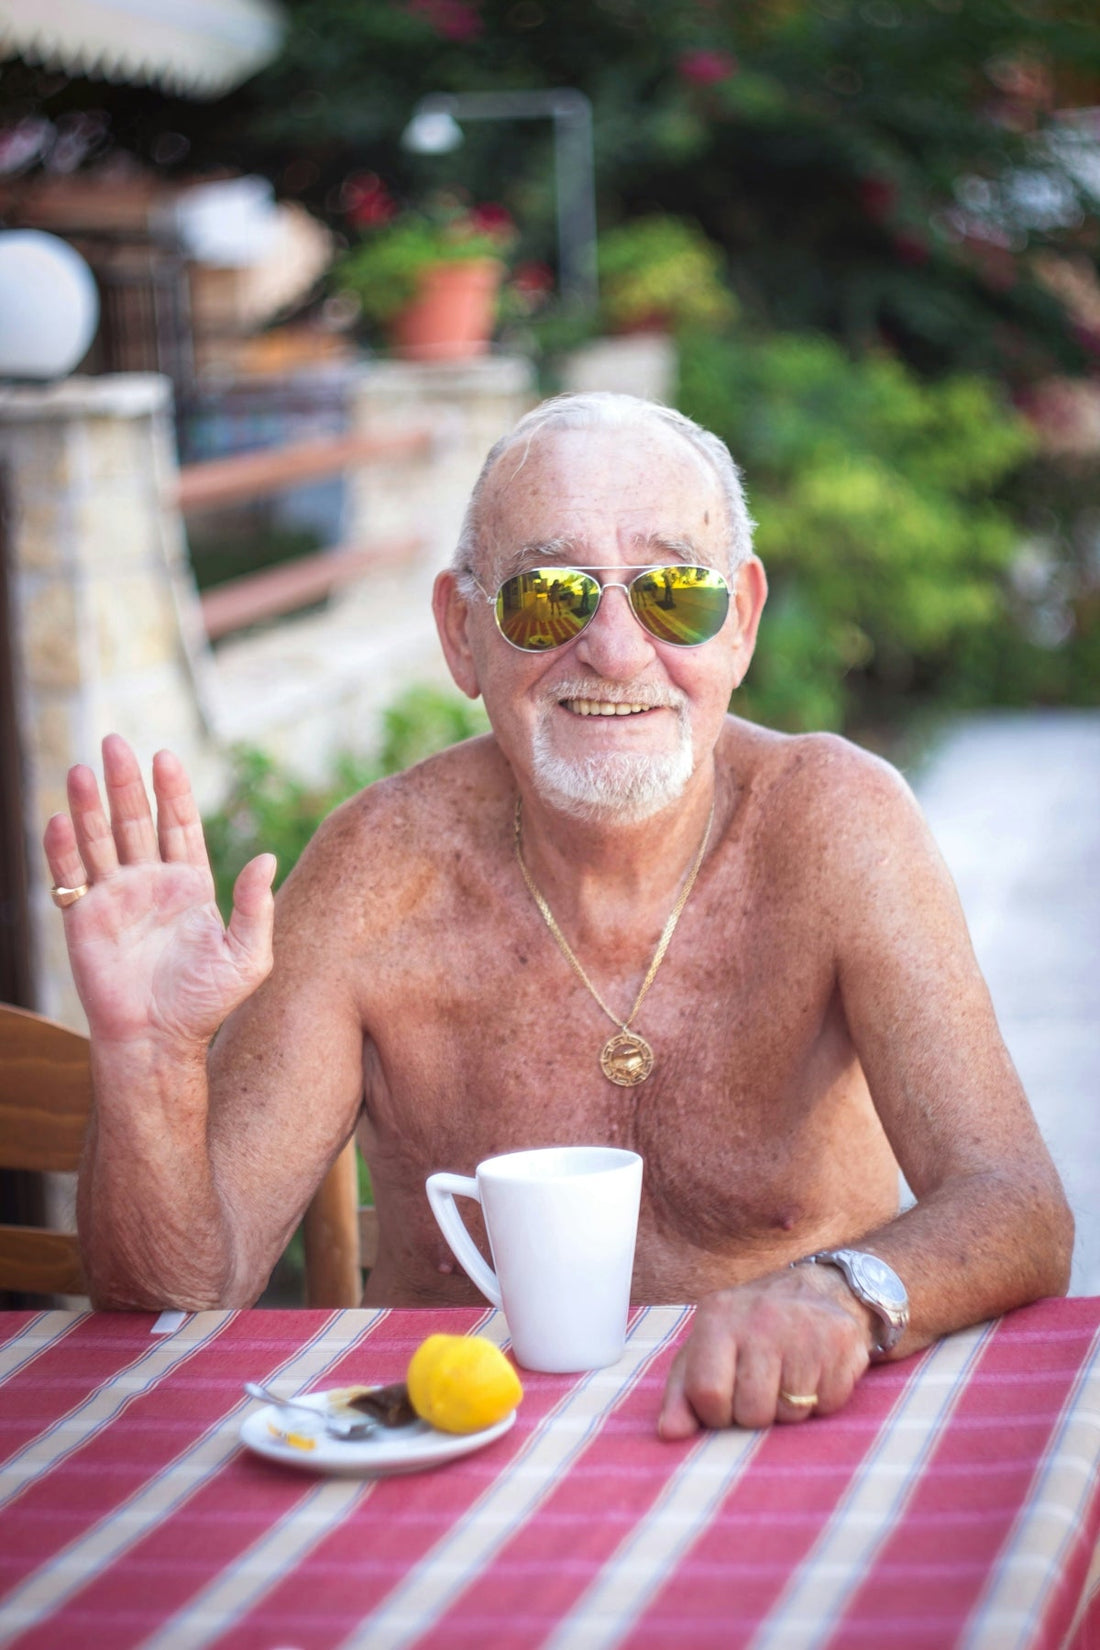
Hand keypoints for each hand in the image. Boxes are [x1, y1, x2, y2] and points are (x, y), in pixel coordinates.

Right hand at [42, 734, 275, 1049]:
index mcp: (190, 885)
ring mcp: (115, 898)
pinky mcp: (84, 918)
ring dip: (90, 805)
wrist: (158, 1039)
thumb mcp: (247, 956)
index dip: (172, 791)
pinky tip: (58, 819)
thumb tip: (266, 857)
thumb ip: (256, 907)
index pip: (180, 825)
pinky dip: (62, 848)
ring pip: (100, 839)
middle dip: (126, 782)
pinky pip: (70, 875)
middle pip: (136, 821)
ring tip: (83, 769)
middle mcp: (150, 883)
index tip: (165, 757)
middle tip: (115, 741)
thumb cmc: (206, 1003)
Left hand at [658, 1264, 873, 1435]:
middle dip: (756, 1414)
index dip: (716, 1413)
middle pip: (752, 1412)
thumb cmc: (751, 1331)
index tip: (725, 1402)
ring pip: (791, 1412)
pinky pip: (828, 1403)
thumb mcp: (707, 1349)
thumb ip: (682, 1392)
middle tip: (762, 1387)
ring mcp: (803, 1327)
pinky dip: (822, 1399)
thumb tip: (669, 1433)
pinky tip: (815, 1372)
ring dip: (790, 1407)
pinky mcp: (841, 1340)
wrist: (817, 1290)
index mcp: (718, 1316)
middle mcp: (761, 1317)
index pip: (707, 1393)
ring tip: (789, 1376)